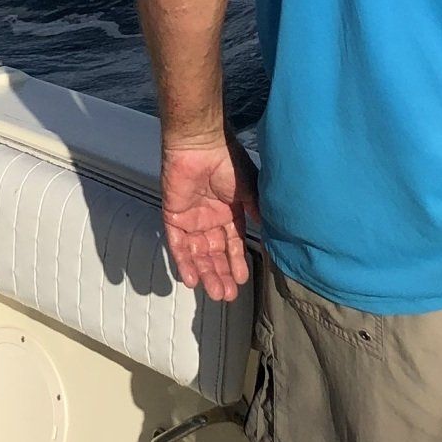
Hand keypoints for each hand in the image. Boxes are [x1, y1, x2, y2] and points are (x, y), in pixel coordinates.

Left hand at [159, 129, 259, 302]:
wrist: (200, 146)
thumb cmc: (228, 162)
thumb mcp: (249, 188)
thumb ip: (256, 210)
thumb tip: (268, 232)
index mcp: (229, 211)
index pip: (233, 243)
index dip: (237, 262)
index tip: (243, 280)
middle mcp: (210, 218)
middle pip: (215, 253)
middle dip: (222, 273)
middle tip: (227, 295)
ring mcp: (191, 218)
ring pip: (198, 253)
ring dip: (206, 273)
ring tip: (215, 293)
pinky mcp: (173, 216)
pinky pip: (177, 244)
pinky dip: (184, 262)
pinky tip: (192, 280)